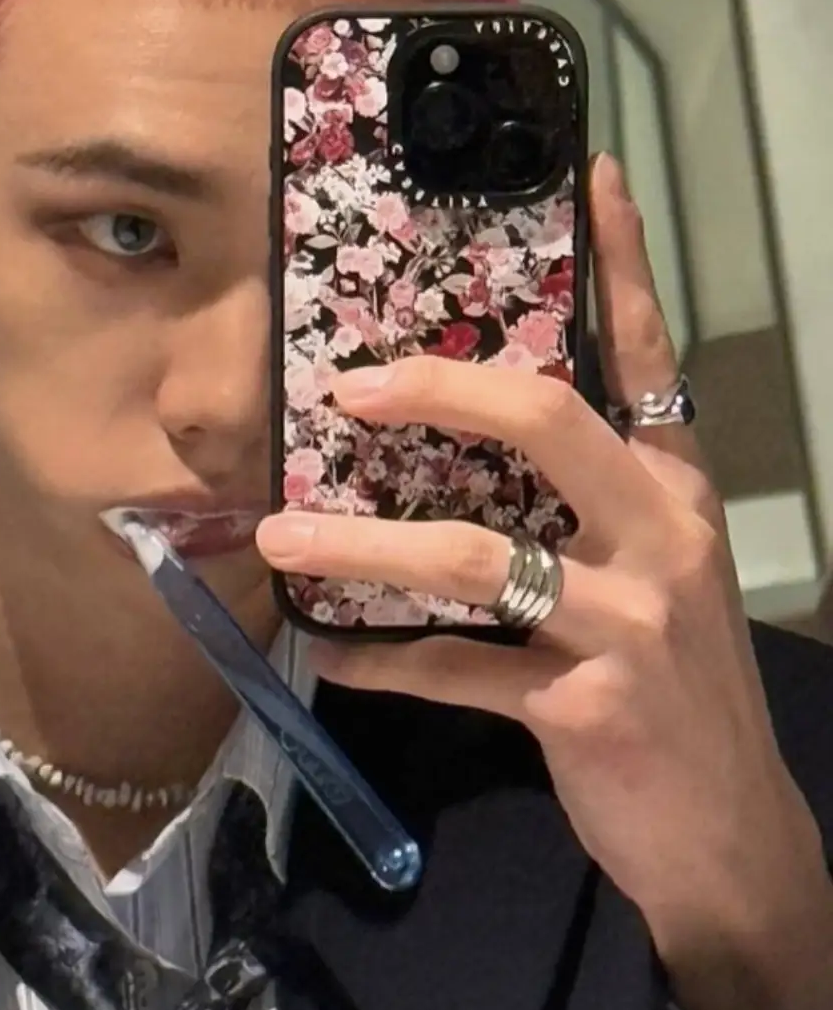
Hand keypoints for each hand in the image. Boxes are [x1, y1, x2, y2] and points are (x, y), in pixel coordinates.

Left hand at [258, 155, 832, 1009]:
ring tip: (281, 538)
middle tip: (346, 388)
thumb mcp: (658, 584)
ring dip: (362, 544)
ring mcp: (631, 620)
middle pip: (547, 422)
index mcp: (676, 493)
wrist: (729, 839)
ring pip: (473, 556)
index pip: (651, 359)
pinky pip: (456, 671)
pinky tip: (326, 656)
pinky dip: (380, 663)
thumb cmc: (677, 696)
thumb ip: (589, 516)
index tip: (589, 170)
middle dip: (438, 389)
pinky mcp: (588, 704)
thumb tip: (462, 467)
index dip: (622, 262)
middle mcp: (663, 535)